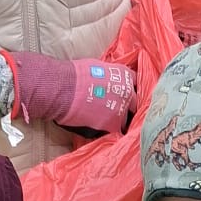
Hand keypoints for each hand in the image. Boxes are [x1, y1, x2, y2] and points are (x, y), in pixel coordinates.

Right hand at [3, 52, 135, 132]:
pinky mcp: (113, 125)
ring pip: (128, 119)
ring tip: (111, 124)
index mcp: (124, 75)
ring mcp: (122, 109)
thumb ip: (107, 77)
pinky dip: (113, 133)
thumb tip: (104, 82)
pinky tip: (106, 132)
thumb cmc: (73, 75)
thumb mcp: (97, 68)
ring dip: (121, 121)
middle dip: (129, 107)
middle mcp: (128, 92)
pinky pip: (118, 132)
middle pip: (136, 103)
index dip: (130, 91)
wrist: (63, 88)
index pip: (136, 84)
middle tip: (119, 111)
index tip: (126, 96)